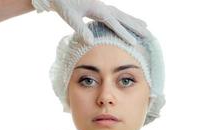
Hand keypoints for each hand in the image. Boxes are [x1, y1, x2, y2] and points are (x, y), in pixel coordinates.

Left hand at [31, 0, 149, 44]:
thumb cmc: (63, 4)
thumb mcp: (70, 17)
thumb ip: (81, 29)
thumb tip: (91, 42)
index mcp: (98, 9)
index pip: (114, 23)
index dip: (124, 33)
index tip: (134, 42)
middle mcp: (103, 6)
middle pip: (123, 17)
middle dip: (136, 26)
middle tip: (148, 34)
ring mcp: (103, 7)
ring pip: (122, 14)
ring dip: (133, 21)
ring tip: (146, 26)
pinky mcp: (100, 8)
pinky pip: (117, 14)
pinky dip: (125, 19)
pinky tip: (128, 22)